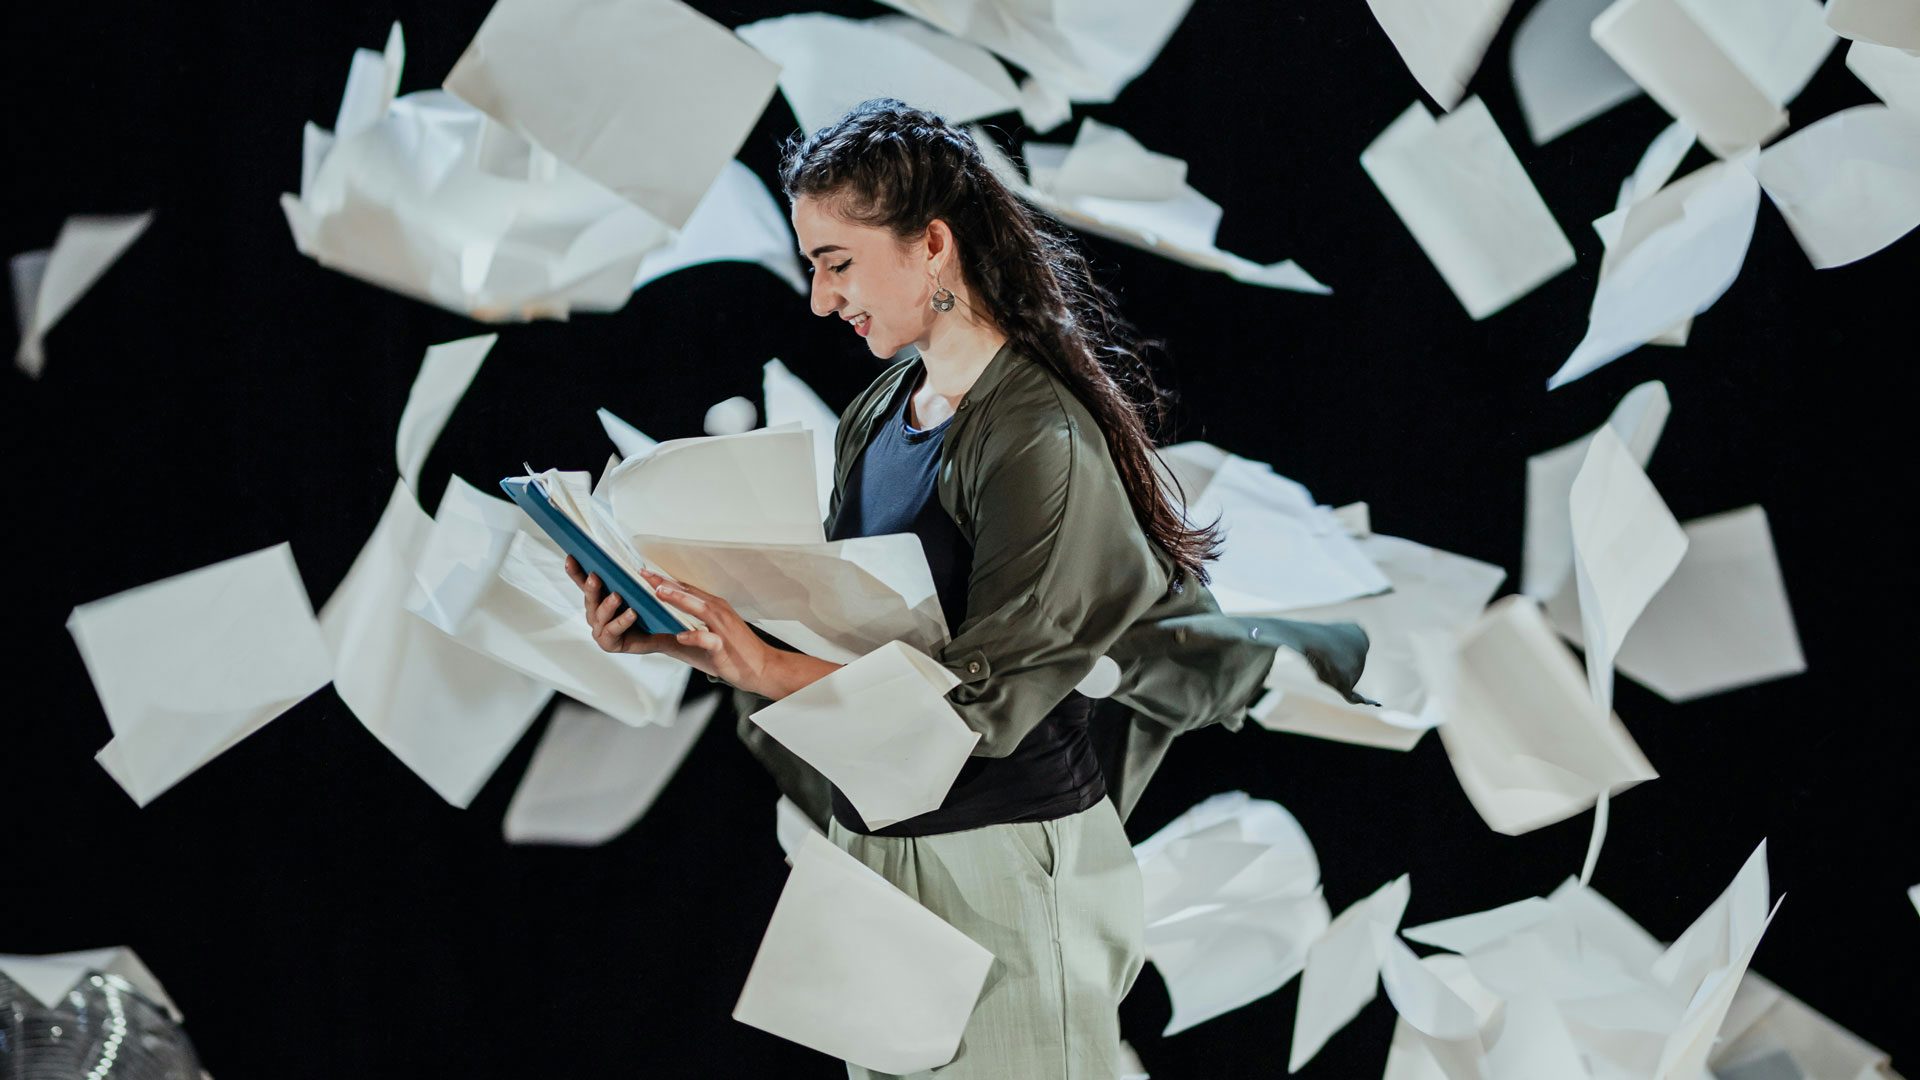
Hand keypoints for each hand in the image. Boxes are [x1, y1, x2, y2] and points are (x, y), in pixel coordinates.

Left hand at [563, 555, 774, 693]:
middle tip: (643, 575)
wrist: (761, 668)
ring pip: (700, 609)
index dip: (664, 581)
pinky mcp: (725, 646)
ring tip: (659, 593)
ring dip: (679, 600)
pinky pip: (709, 640)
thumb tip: (662, 622)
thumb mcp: (706, 635)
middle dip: (666, 584)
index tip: (644, 573)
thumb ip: (686, 626)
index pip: (685, 590)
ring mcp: (723, 628)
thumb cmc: (732, 652)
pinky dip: (696, 637)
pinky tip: (681, 636)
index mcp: (713, 607)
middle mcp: (718, 612)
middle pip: (690, 594)